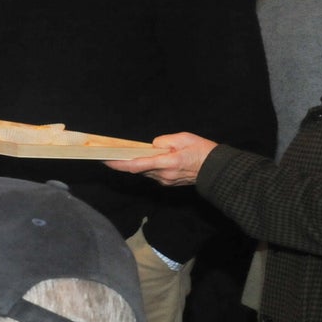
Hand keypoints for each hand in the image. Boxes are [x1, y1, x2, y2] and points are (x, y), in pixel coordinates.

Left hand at [103, 132, 218, 185]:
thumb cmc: (202, 150)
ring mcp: (166, 181)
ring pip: (144, 172)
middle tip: (105, 155)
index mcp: (167, 163)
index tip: (105, 159)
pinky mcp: (168, 183)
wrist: (216, 170)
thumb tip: (153, 146)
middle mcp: (164, 175)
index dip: (119, 163)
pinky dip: (144, 167)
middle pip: (137, 170)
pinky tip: (139, 160)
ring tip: (118, 156)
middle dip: (121, 164)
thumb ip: (165, 141)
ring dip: (132, 165)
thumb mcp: (184, 138)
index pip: (137, 165)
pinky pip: (152, 174)